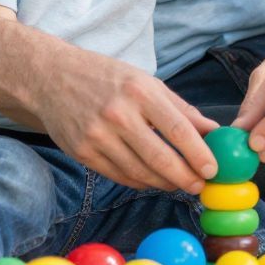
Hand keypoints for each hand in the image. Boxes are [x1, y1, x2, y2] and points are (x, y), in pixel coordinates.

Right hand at [31, 48, 217, 192]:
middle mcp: (117, 114)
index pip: (177, 129)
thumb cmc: (106, 78)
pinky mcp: (82, 153)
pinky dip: (140, 182)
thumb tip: (213, 132)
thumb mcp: (146, 82)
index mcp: (139, 91)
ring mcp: (97, 136)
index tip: (213, 169)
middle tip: (199, 186)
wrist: (51, 78)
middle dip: (184, 177)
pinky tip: (153, 180)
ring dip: (164, 183)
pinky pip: (119, 176)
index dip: (198, 153)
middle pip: (159, 157)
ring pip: (139, 172)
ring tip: (179, 184)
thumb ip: (180, 109)